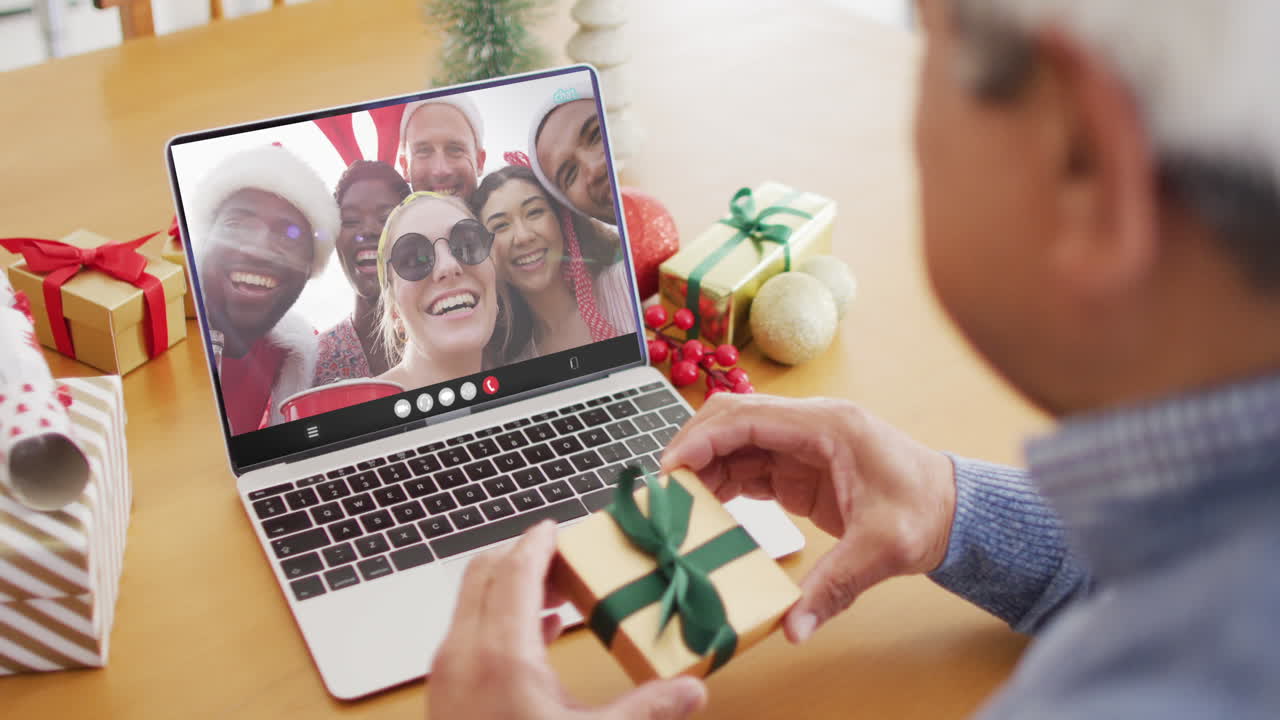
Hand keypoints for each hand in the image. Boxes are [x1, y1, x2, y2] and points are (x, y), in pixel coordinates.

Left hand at [429, 521, 707, 719]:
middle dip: (524, 556)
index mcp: (501, 653)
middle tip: (565, 556)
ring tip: (560, 591)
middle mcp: (463, 653)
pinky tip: (540, 633)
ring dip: (511, 586)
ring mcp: (446, 674)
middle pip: (484, 573)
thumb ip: (647, 710)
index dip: (540, 541)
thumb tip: (692, 691)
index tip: (559, 525)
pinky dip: (500, 617)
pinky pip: (468, 632)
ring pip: (471, 601)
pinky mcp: (444, 694)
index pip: (517, 569)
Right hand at [661, 394, 956, 643]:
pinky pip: (748, 464)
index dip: (701, 438)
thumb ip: (835, 587)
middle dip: (692, 447)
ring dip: (703, 467)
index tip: (669, 468)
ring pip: (735, 440)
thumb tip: (794, 628)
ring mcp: (802, 444)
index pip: (746, 416)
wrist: (953, 512)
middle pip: (731, 418)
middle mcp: (809, 425)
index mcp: (827, 426)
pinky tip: (705, 508)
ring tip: (678, 505)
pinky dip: (722, 481)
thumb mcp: (882, 550)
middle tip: (663, 488)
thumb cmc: (926, 513)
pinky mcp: (799, 466)